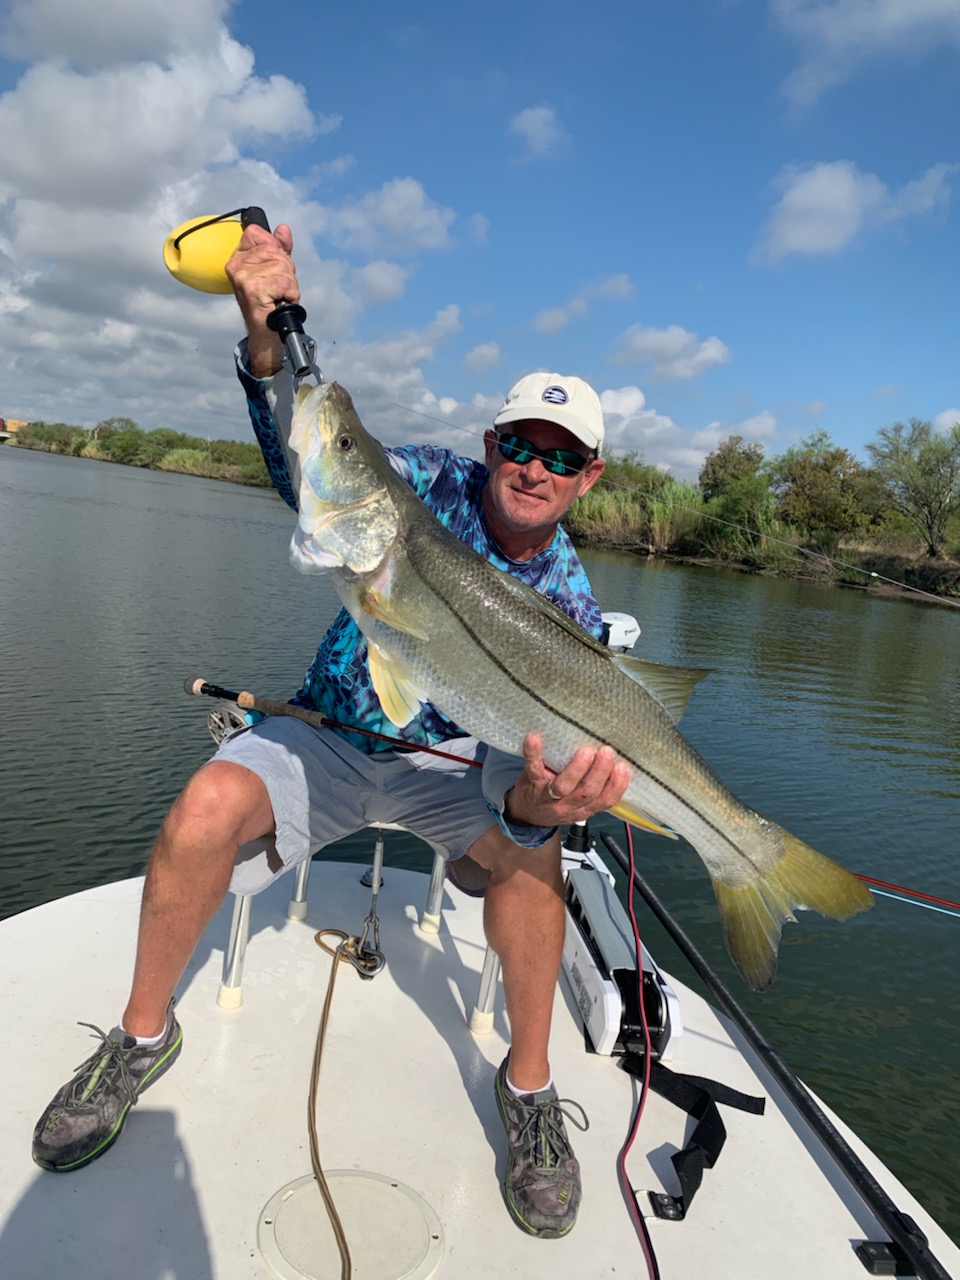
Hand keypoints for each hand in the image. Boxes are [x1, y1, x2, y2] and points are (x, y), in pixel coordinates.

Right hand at [225, 223, 298, 377]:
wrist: (266, 331)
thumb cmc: (270, 301)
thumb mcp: (276, 269)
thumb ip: (279, 248)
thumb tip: (283, 229)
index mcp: (238, 257)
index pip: (257, 233)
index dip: (273, 248)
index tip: (272, 267)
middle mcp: (236, 265)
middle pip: (275, 251)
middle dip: (285, 270)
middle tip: (277, 288)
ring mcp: (243, 277)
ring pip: (282, 267)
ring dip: (288, 284)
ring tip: (277, 296)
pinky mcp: (253, 289)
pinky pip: (284, 282)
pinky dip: (289, 294)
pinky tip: (279, 302)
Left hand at [503, 733, 630, 827]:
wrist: (526, 812)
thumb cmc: (557, 800)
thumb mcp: (580, 802)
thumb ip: (595, 786)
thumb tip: (615, 759)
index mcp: (584, 809)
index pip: (605, 801)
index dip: (616, 786)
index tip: (623, 766)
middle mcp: (567, 805)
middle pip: (587, 793)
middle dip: (599, 772)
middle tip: (607, 752)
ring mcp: (548, 796)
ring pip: (563, 786)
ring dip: (576, 768)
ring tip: (586, 751)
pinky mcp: (531, 783)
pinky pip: (533, 769)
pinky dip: (533, 754)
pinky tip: (535, 739)